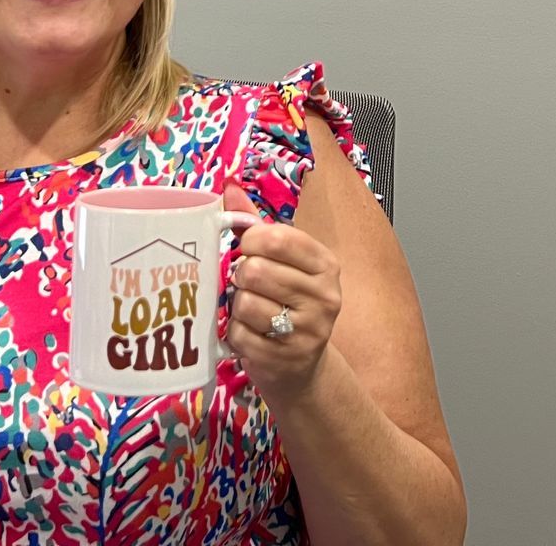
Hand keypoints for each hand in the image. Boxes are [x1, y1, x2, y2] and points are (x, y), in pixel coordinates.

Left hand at [222, 185, 342, 399]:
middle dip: (241, 276)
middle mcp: (325, 297)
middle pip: (256, 270)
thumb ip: (256, 224)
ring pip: (246, 303)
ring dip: (237, 306)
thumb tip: (229, 187)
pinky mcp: (286, 359)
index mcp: (326, 264)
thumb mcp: (282, 262)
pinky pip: (239, 334)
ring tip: (251, 310)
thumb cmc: (287, 304)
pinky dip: (235, 333)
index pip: (277, 238)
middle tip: (248, 284)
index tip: (248, 249)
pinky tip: (250, 334)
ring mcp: (308, 331)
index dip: (249, 241)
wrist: (301, 368)